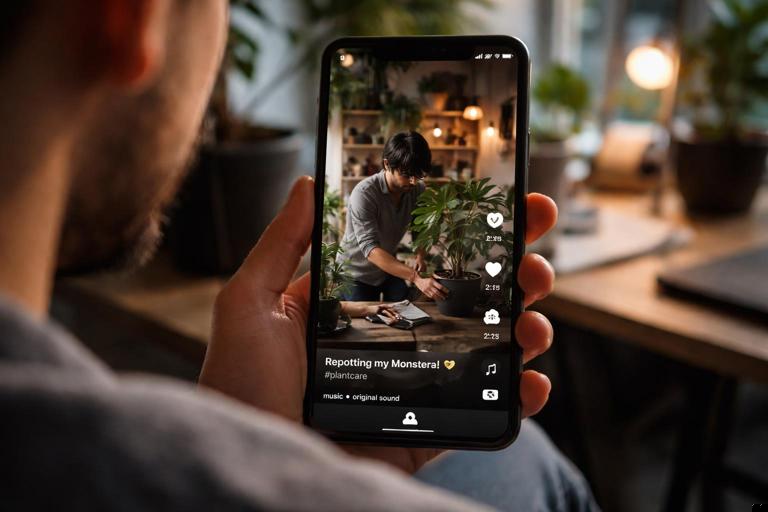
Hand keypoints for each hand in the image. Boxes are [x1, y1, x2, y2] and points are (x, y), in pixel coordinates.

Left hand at [199, 177, 556, 473]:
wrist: (258, 471)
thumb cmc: (241, 386)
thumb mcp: (251, 302)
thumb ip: (281, 243)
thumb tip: (308, 181)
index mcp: (362, 306)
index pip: (425, 260)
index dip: (467, 233)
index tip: (505, 206)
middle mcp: (397, 340)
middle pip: (469, 299)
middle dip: (514, 275)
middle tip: (535, 261)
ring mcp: (418, 385)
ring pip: (488, 349)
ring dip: (526, 329)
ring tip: (533, 322)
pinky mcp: (430, 429)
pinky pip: (485, 411)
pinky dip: (520, 397)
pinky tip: (531, 382)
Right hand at [414, 275, 447, 300]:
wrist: (417, 278)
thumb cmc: (424, 276)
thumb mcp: (431, 275)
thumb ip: (437, 277)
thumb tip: (443, 278)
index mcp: (432, 281)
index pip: (440, 287)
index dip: (444, 290)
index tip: (448, 291)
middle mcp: (429, 286)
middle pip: (437, 292)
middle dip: (442, 295)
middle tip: (446, 296)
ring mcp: (426, 289)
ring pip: (434, 295)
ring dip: (439, 298)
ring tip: (442, 298)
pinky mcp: (424, 292)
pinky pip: (430, 296)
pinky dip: (434, 298)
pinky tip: (437, 298)